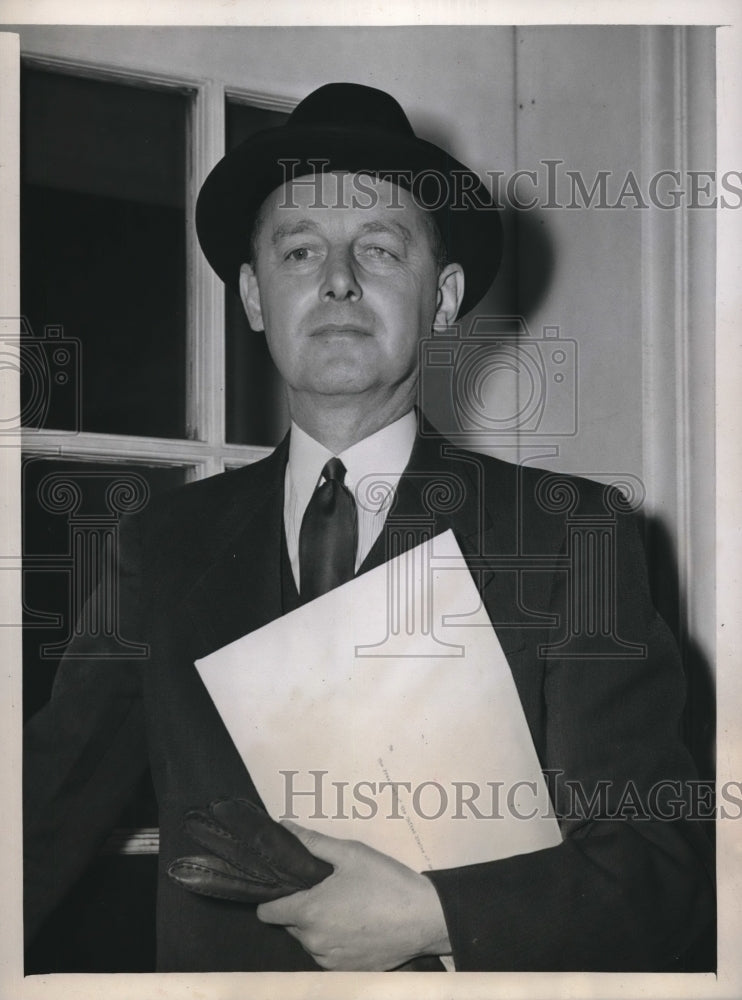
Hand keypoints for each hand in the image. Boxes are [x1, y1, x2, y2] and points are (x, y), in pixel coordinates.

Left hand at [256, 821, 450, 969]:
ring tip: (345, 904)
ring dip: (318, 924)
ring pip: (309, 940)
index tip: (286, 884)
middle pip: (289, 924)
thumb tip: (284, 829)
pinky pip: (328, 954)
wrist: (425, 918)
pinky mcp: (348, 971)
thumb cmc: (386, 882)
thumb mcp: (350, 853)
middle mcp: (314, 942)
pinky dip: (335, 940)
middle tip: (326, 887)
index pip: (267, 912)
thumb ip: (312, 842)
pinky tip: (356, 923)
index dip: (272, 895)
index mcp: (309, 912)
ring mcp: (330, 960)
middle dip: (301, 906)